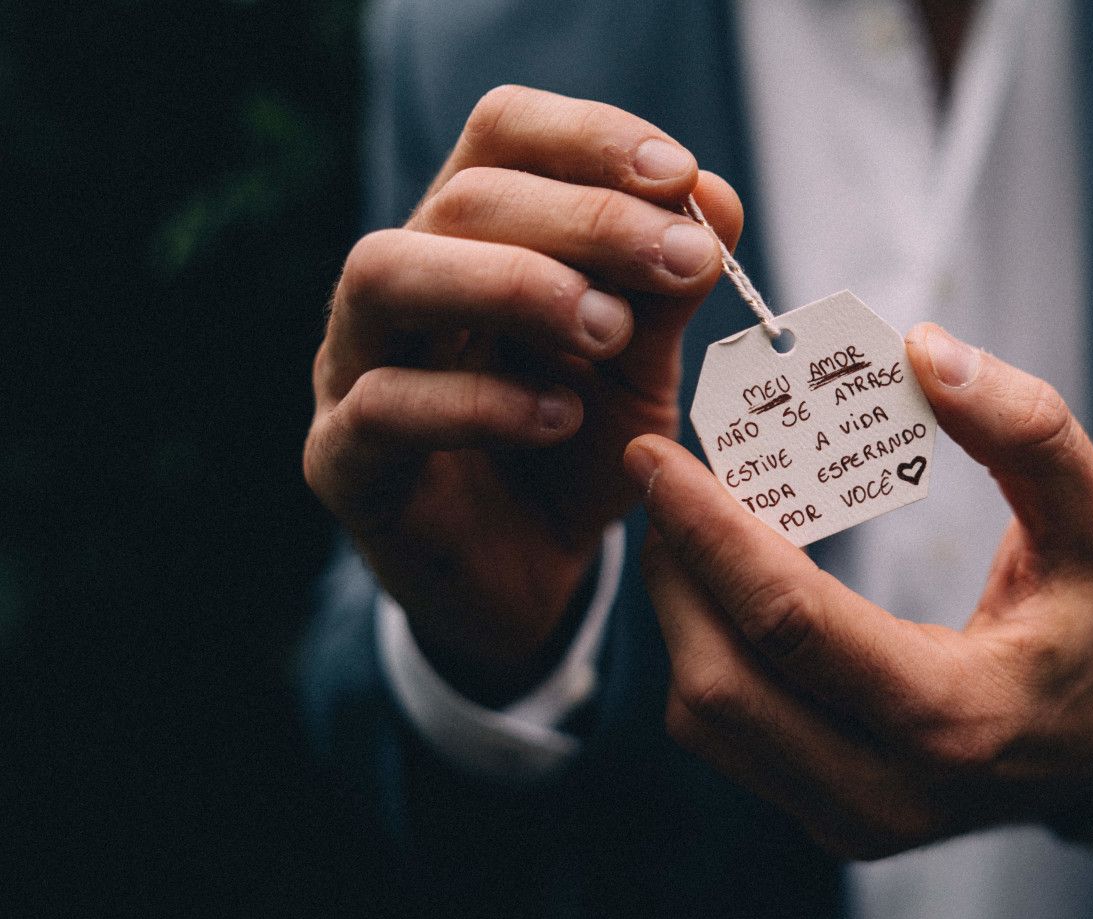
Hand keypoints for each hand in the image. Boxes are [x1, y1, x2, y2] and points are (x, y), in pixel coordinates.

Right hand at [303, 86, 741, 702]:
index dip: (589, 137)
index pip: (502, 135)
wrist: (529, 574)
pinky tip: (562, 419)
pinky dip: (483, 405)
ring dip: (514, 285)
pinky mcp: (342, 460)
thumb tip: (717, 197)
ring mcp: (352, 367)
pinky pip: (385, 406)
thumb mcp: (639, 368)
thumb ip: (666, 291)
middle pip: (461, 197)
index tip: (680, 176)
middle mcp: (400, 283)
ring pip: (386, 274)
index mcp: (467, 238)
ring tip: (610, 330)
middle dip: (586, 219)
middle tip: (680, 261)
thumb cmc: (575, 449)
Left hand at [627, 324, 1092, 857]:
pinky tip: (724, 584)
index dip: (709, 534)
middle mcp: (890, 790)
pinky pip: (729, 738)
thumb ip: (1024, 428)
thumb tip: (923, 349)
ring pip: (708, 719)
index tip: (654, 458)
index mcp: (956, 717)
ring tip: (690, 523)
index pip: (791, 625)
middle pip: (721, 684)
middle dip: (675, 571)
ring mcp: (855, 820)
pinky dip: (705, 652)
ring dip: (679, 611)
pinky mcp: (831, 819)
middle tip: (664, 481)